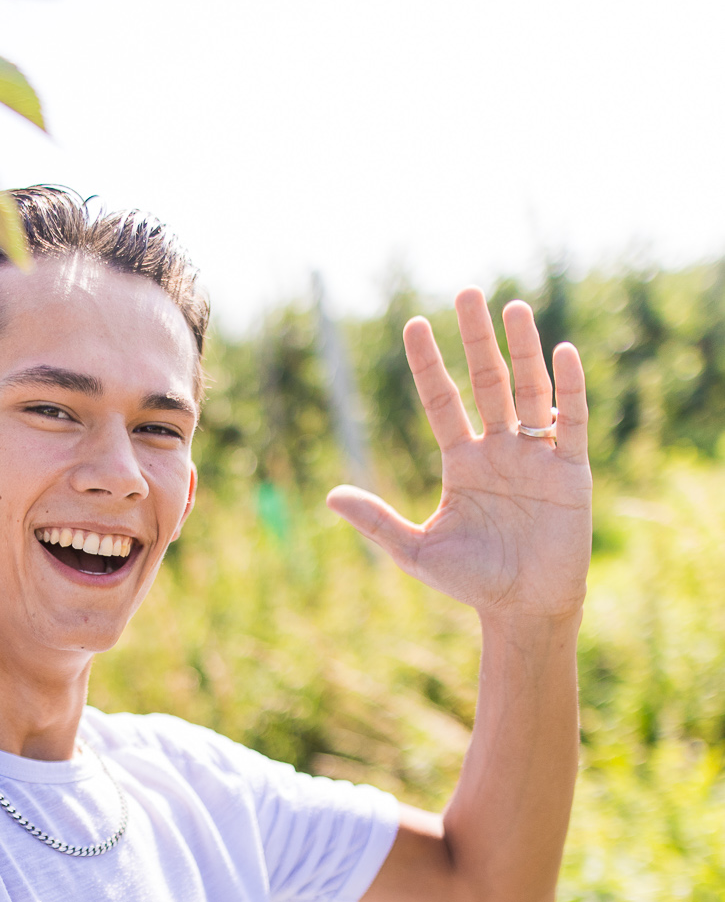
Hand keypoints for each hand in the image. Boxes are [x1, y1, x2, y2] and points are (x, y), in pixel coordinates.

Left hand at [327, 290, 591, 623]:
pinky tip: (563, 353)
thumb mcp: (416, 551)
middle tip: (467, 292)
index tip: (413, 325)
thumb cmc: (472, 582)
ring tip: (513, 307)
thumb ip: (376, 521)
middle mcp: (499, 448)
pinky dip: (570, 389)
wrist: (523, 610)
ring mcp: (536, 455)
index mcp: (461, 461)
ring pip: (528, 391)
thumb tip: (329, 496)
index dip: (429, 365)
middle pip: (488, 381)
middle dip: (477, 339)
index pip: (442, 401)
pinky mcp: (571, 470)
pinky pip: (572, 421)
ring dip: (522, 350)